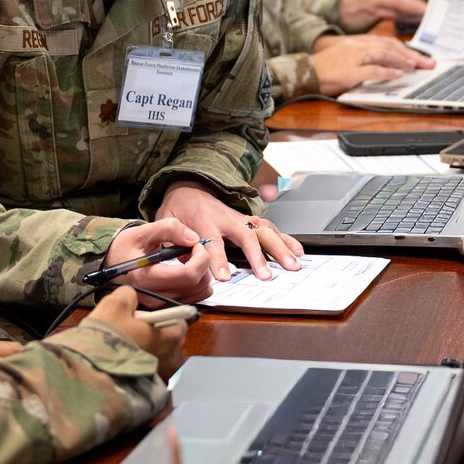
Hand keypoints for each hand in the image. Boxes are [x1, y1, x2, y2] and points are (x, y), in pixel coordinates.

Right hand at [83, 285, 185, 380]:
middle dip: (158, 337)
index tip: (146, 319)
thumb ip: (128, 296)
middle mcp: (172, 360)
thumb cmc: (107, 337)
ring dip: (150, 353)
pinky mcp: (149, 391)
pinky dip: (142, 368)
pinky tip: (123, 365)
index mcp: (170, 338)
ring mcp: (162, 378)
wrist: (90, 371)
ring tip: (127, 350)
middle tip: (134, 333)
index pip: (179, 323)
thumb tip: (131, 297)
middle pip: (172, 343)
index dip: (162, 318)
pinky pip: (151, 374)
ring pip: (162, 360)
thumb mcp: (115, 305)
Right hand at [102, 216, 215, 304]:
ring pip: (199, 294)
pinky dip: (195, 284)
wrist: (108, 264)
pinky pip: (192, 299)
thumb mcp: (141, 232)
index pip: (188, 275)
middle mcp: (153, 297)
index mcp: (146, 277)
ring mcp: (159, 305)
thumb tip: (193, 239)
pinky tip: (184, 271)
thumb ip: (168, 229)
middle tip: (192, 250)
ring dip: (201, 275)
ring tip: (188, 261)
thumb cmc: (123, 248)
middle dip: (203, 265)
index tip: (196, 245)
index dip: (201, 258)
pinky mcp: (164, 307)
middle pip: (197, 286)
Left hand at [156, 180, 303, 280]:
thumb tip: (182, 258)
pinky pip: (269, 228)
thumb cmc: (178, 207)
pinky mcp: (249, 220)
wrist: (189, 186)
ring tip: (292, 265)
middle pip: (246, 236)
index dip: (218, 260)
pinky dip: (285, 239)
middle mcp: (226, 218)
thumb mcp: (166, 219)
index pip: (212, 242)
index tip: (224, 277)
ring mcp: (240, 218)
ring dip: (279, 248)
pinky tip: (297, 251)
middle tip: (266, 276)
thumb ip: (173, 238)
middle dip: (258, 257)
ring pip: (263, 231)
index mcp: (203, 220)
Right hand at [310, 35, 434, 94]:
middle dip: (411, 54)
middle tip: (427, 63)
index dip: (405, 48)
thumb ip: (365, 57)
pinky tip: (397, 75)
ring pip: (383, 54)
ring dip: (402, 60)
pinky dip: (387, 72)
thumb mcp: (346, 56)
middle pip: (389, 46)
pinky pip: (372, 70)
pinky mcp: (350, 72)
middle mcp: (357, 46)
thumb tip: (387, 65)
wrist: (304, 73)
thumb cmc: (324, 67)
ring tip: (415, 66)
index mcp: (356, 41)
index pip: (386, 41)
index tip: (419, 57)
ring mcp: (353, 58)